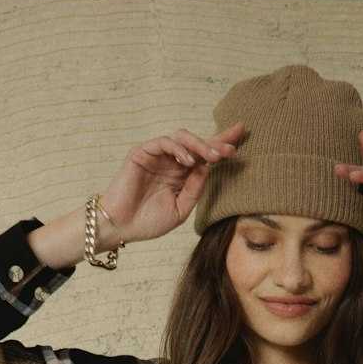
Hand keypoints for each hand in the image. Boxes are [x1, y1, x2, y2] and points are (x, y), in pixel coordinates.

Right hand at [97, 121, 247, 244]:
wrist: (121, 227)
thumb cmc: (148, 221)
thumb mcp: (180, 209)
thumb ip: (195, 189)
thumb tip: (210, 167)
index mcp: (182, 175)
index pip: (205, 156)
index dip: (221, 144)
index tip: (241, 136)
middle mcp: (172, 161)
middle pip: (197, 143)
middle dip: (216, 142)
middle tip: (231, 147)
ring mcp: (157, 155)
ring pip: (182, 138)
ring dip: (199, 145)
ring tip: (212, 156)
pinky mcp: (142, 152)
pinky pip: (163, 142)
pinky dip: (177, 148)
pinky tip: (188, 161)